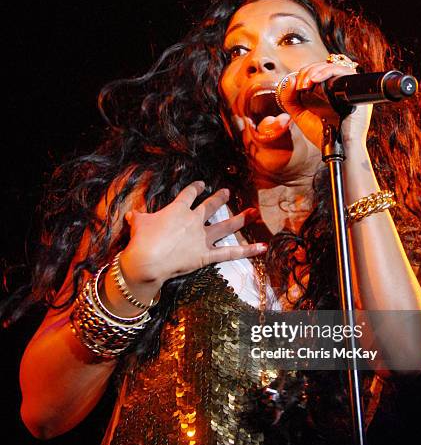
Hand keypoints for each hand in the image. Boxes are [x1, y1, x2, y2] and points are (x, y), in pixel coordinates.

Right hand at [120, 181, 265, 286]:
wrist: (147, 260)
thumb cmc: (141, 240)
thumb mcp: (137, 223)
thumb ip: (138, 218)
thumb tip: (131, 215)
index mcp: (178, 210)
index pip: (189, 194)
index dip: (196, 187)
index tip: (201, 184)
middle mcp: (194, 220)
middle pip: (210, 206)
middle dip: (220, 198)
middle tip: (227, 192)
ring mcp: (202, 238)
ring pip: (226, 226)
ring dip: (241, 219)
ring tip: (253, 212)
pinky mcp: (207, 255)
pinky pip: (231, 253)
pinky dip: (248, 251)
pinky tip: (264, 248)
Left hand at [278, 61, 372, 148]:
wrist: (334, 146)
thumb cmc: (321, 133)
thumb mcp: (299, 114)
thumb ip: (289, 99)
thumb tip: (290, 79)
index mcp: (325, 91)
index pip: (316, 71)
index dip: (304, 73)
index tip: (296, 86)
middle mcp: (337, 87)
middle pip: (322, 66)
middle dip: (307, 72)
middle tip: (301, 86)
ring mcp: (346, 86)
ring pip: (332, 65)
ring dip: (315, 70)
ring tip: (306, 83)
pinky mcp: (354, 87)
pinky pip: (344, 70)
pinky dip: (328, 72)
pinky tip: (316, 79)